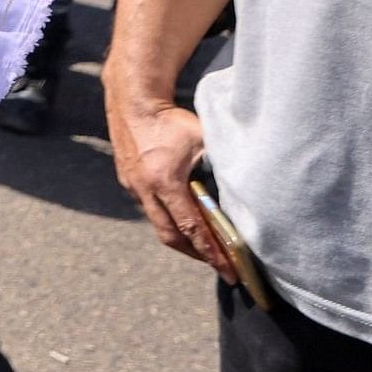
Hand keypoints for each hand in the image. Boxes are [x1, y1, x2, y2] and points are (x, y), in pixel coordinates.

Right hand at [110, 99, 234, 280]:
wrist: (133, 101)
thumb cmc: (172, 119)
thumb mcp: (203, 140)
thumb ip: (219, 164)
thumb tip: (244, 186)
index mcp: (165, 182)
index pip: (191, 228)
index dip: (211, 252)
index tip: (228, 270)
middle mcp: (145, 189)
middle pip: (171, 236)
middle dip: (196, 254)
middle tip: (219, 264)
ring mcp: (133, 186)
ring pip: (158, 223)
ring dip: (181, 237)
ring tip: (204, 245)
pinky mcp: (128, 180)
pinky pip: (149, 208)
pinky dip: (168, 218)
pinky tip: (181, 215)